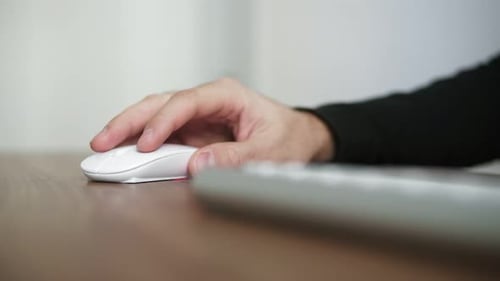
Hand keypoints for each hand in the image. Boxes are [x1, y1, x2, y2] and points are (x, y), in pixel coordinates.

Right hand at [90, 78, 333, 174]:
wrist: (298, 138)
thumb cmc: (288, 137)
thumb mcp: (270, 150)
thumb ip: (237, 157)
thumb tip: (197, 164)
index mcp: (226, 96)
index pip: (186, 102)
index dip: (162, 122)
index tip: (146, 144)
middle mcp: (206, 102)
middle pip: (160, 104)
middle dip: (130, 121)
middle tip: (102, 142)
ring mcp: (198, 117)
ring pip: (155, 116)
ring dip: (129, 131)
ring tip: (103, 147)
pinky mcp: (193, 132)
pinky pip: (163, 135)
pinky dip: (141, 143)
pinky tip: (124, 153)